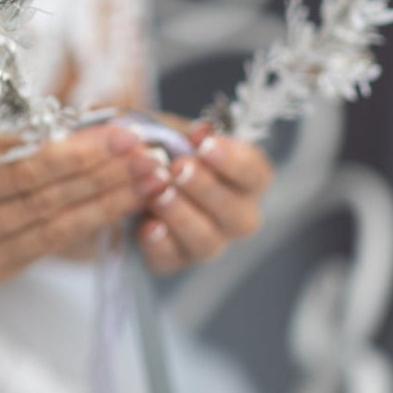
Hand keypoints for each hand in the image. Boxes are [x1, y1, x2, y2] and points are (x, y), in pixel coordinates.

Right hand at [0, 125, 165, 286]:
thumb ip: (19, 144)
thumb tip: (92, 135)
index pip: (27, 173)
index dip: (82, 157)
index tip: (126, 137)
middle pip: (44, 204)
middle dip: (105, 182)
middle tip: (151, 160)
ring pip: (50, 231)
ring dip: (105, 207)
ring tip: (146, 184)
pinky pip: (41, 248)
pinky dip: (81, 226)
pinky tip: (114, 208)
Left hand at [133, 119, 272, 275]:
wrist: (137, 181)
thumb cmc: (170, 151)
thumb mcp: (179, 133)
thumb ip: (191, 134)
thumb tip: (200, 132)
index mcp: (247, 180)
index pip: (255, 174)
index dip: (233, 161)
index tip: (206, 145)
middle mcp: (237, 216)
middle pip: (237, 213)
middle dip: (206, 189)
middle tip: (179, 168)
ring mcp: (209, 242)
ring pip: (207, 240)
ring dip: (182, 216)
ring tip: (159, 194)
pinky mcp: (176, 260)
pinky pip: (172, 259)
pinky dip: (160, 244)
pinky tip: (148, 227)